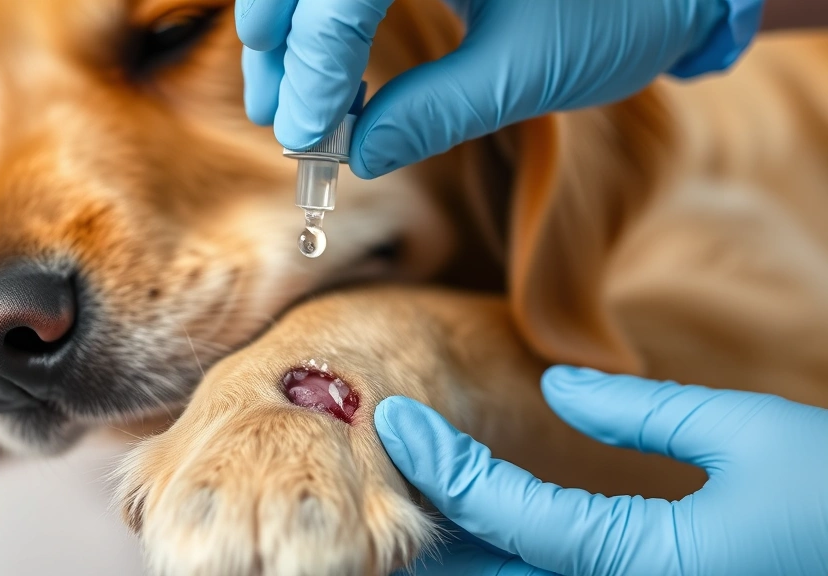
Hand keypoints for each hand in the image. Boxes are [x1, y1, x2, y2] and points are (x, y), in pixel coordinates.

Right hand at [236, 0, 744, 178]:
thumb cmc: (622, 12)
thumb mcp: (525, 72)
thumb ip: (433, 112)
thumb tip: (358, 154)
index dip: (312, 64)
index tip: (305, 136)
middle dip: (280, 42)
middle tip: (278, 118)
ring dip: (290, 30)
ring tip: (289, 103)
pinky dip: (327, 23)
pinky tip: (327, 74)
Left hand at [375, 366, 827, 575]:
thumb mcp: (749, 433)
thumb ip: (642, 412)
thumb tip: (559, 388)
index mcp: (647, 563)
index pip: (508, 513)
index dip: (444, 465)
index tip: (394, 422)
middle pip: (502, 573)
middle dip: (437, 532)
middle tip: (387, 477)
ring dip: (473, 555)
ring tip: (421, 502)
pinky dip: (523, 562)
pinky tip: (495, 534)